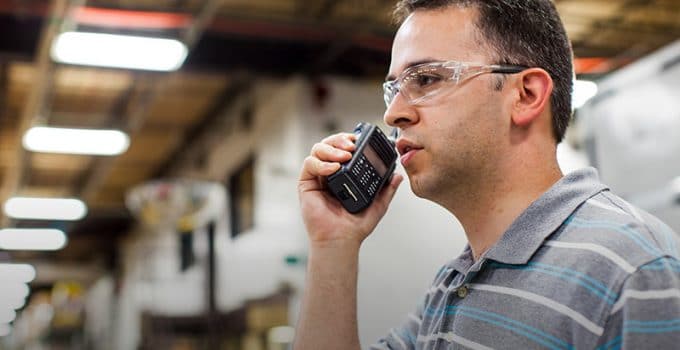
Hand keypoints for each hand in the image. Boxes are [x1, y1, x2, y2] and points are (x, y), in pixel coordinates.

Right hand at [298, 132, 402, 247]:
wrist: (342, 240)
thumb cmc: (355, 226)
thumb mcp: (378, 204)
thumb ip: (387, 189)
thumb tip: (398, 176)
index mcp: (345, 174)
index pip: (344, 148)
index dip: (350, 140)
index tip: (360, 139)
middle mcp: (329, 173)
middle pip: (329, 144)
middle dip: (340, 139)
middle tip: (352, 145)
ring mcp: (317, 177)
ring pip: (318, 149)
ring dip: (332, 148)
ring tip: (345, 156)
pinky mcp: (306, 184)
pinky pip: (309, 164)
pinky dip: (321, 163)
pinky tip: (334, 169)